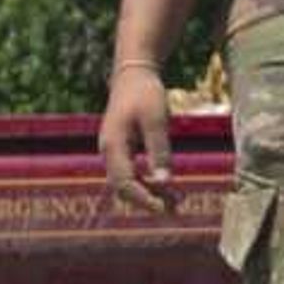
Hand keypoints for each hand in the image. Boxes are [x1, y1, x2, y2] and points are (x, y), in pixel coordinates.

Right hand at [100, 66, 176, 210]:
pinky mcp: (121, 150)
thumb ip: (159, 150)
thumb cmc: (145, 93)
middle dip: (146, 200)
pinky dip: (146, 183)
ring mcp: (113, 152)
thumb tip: (164, 182)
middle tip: (173, 209)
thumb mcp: (156, 119)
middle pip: (122, 188)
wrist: (133, 74)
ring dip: (147, 194)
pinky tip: (166, 186)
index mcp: (113, 145)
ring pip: (126, 183)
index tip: (164, 208)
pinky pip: (130, 174)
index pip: (124, 183)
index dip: (143, 198)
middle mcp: (109, 152)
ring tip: (174, 202)